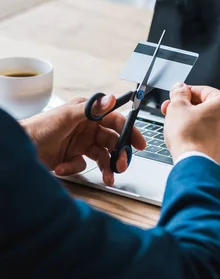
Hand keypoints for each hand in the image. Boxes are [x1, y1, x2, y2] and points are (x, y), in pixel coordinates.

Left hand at [21, 96, 145, 185]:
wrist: (21, 147)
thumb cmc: (41, 126)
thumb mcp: (68, 115)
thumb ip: (92, 109)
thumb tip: (111, 99)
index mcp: (89, 114)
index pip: (116, 121)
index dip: (130, 131)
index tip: (140, 144)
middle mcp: (88, 128)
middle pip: (112, 142)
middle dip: (119, 154)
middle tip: (122, 165)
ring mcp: (81, 144)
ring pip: (102, 157)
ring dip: (106, 168)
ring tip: (108, 179)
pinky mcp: (72, 158)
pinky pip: (82, 165)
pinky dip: (74, 168)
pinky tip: (63, 167)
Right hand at [161, 83, 219, 165]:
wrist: (193, 164)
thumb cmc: (189, 137)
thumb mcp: (178, 107)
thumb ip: (179, 93)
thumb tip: (180, 88)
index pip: (202, 90)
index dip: (184, 93)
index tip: (175, 96)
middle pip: (206, 106)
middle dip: (187, 107)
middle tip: (172, 110)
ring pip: (208, 121)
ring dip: (192, 120)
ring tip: (177, 124)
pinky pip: (210, 135)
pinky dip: (199, 134)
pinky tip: (186, 137)